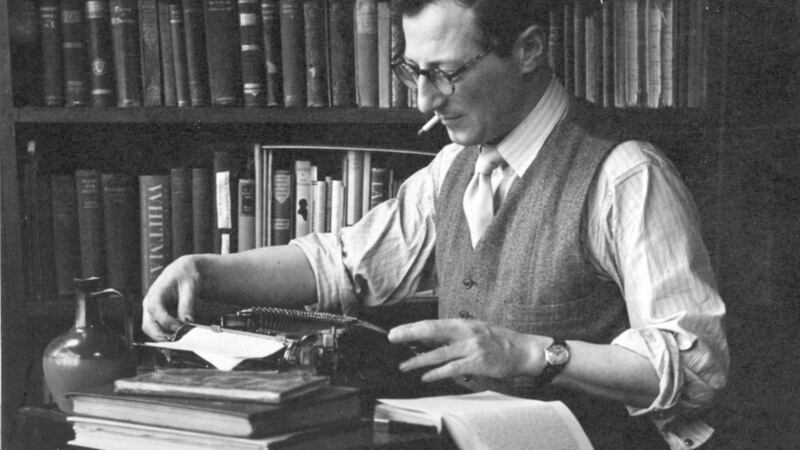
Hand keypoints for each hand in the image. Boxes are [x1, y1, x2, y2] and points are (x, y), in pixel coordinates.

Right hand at [141, 255, 202, 340]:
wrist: (184, 272)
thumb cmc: (186, 276)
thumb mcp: (190, 286)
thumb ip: (187, 304)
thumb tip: (187, 321)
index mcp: (156, 292)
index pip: (155, 309)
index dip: (166, 321)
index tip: (179, 327)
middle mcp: (149, 303)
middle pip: (148, 324)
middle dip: (161, 335)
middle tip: (177, 340)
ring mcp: (151, 311)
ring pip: (151, 330)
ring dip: (164, 337)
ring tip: (179, 340)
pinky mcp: (157, 317)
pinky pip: (158, 330)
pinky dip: (166, 336)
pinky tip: (177, 339)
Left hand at [387, 319, 548, 382]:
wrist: (522, 350)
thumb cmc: (498, 341)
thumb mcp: (475, 330)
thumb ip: (455, 335)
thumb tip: (431, 340)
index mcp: (463, 323)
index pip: (432, 323)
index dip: (413, 326)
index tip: (397, 331)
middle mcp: (466, 332)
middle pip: (432, 331)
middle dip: (410, 334)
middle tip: (393, 338)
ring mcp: (472, 347)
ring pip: (440, 353)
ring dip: (419, 360)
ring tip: (405, 365)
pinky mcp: (478, 362)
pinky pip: (453, 368)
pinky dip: (437, 373)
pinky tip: (426, 377)